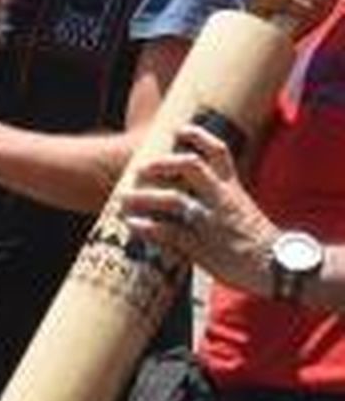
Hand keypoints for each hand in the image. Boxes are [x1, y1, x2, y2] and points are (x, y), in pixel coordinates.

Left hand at [121, 125, 278, 296]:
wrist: (278, 269)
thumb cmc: (256, 240)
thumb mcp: (242, 209)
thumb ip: (220, 196)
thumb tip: (189, 190)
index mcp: (233, 189)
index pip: (218, 152)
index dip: (198, 136)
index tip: (179, 130)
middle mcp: (221, 200)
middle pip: (191, 167)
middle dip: (162, 164)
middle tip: (140, 170)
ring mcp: (211, 222)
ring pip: (174, 200)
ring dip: (144, 198)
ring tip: (123, 200)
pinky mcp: (202, 247)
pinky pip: (169, 233)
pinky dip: (147, 228)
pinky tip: (132, 225)